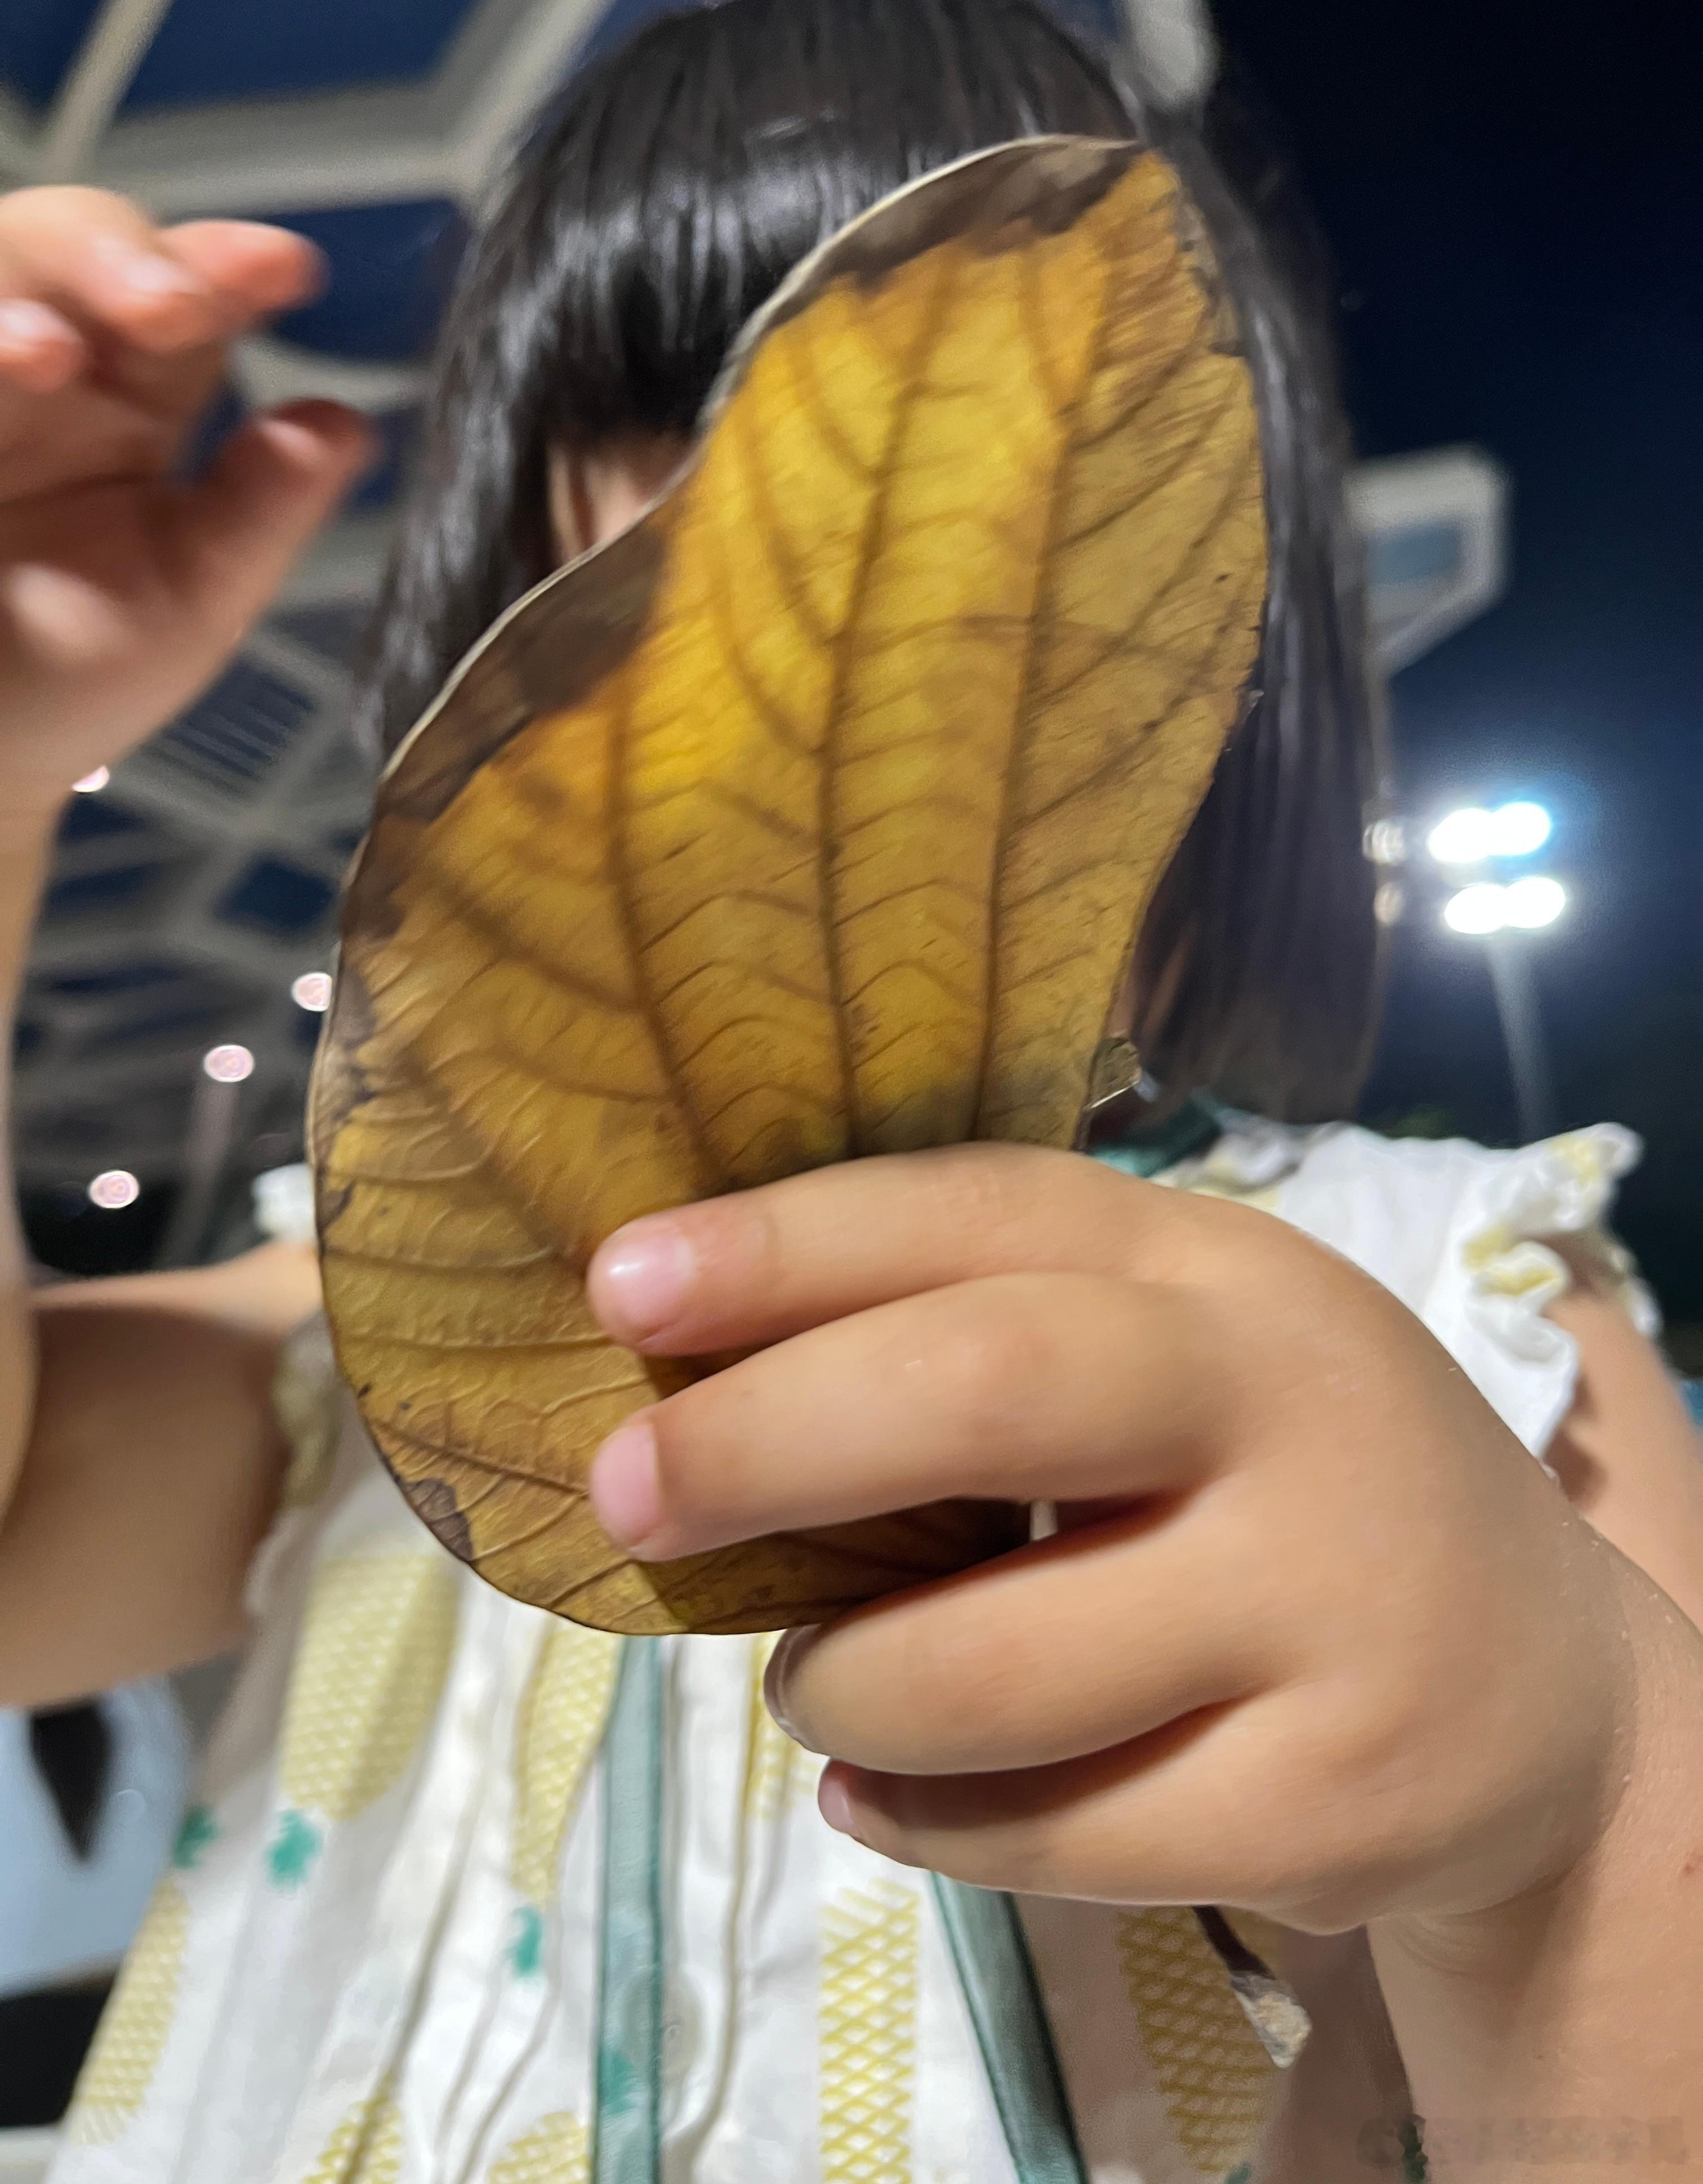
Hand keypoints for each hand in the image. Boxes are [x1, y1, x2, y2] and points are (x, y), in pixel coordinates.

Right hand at [0, 187, 370, 829]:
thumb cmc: (73, 677)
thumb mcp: (189, 602)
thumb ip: (263, 512)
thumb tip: (351, 424)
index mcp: (132, 400)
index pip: (187, 300)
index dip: (232, 269)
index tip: (289, 271)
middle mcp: (42, 366)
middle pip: (77, 247)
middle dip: (125, 259)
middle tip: (175, 310)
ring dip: (25, 293)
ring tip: (53, 355)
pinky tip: (14, 365)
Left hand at [585, 1145, 1633, 1934]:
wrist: (1542, 1688)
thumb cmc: (1279, 1485)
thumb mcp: (1181, 1354)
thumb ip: (989, 1338)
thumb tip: (701, 1383)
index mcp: (1216, 1269)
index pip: (979, 1212)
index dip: (785, 1244)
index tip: (620, 1285)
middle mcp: (1284, 1406)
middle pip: (983, 1389)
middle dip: (767, 1440)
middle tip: (627, 1494)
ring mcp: (1325, 1608)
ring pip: (988, 1668)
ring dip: (837, 1687)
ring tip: (812, 1686)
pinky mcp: (1333, 1803)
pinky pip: (1050, 1837)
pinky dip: (917, 1823)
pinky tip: (882, 1796)